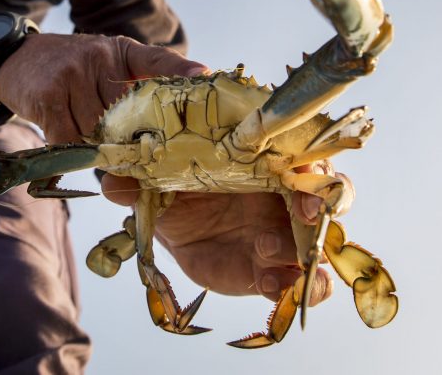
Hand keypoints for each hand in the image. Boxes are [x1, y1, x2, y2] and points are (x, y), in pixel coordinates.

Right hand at [0, 33, 207, 142]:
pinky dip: (69, 153)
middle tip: (139, 160)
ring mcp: (73, 76)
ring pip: (97, 132)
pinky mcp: (49, 97)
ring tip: (96, 152)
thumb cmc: (67, 69)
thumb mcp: (104, 64)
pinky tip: (65, 151)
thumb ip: (131, 86)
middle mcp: (100, 59)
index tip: (204, 75)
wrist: (15, 58)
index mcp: (121, 53)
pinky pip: (68, 140)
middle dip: (132, 140)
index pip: (156, 59)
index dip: (181, 68)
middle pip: (127, 115)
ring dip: (97, 150)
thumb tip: (159, 129)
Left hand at [101, 161, 353, 304]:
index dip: (306, 157)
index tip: (298, 166)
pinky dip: (297, 288)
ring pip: (323, 242)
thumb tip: (112, 180)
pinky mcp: (277, 270)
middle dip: (321, 202)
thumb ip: (137, 181)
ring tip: (267, 252)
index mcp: (266, 161)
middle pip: (328, 194)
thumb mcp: (157, 182)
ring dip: (308, 250)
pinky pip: (303, 283)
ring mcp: (287, 233)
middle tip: (302, 211)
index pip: (301, 152)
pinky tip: (270, 286)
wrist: (179, 225)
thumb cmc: (180, 190)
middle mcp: (286, 194)